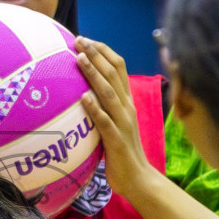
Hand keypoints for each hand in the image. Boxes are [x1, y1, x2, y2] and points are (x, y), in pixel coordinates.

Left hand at [75, 37, 158, 200]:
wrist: (139, 179)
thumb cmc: (122, 151)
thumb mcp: (115, 122)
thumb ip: (105, 105)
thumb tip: (85, 89)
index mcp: (127, 101)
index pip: (119, 67)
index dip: (103, 51)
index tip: (86, 39)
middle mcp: (127, 107)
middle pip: (113, 74)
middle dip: (96, 55)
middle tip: (78, 40)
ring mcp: (123, 123)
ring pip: (108, 93)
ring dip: (93, 74)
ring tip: (79, 58)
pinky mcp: (116, 141)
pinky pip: (104, 122)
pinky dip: (94, 108)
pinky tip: (83, 97)